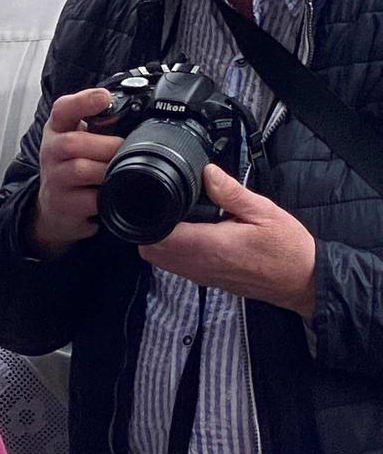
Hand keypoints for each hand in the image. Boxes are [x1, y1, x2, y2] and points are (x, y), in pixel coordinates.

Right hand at [27, 88, 121, 256]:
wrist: (56, 207)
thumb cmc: (73, 167)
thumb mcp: (80, 140)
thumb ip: (100, 125)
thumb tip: (138, 115)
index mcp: (58, 129)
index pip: (63, 109)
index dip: (82, 102)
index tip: (104, 97)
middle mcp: (51, 152)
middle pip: (72, 143)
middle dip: (105, 146)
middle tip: (124, 150)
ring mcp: (54, 178)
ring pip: (80, 170)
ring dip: (106, 170)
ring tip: (120, 172)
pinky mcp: (62, 204)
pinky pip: (88, 199)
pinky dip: (105, 196)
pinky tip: (112, 193)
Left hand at [140, 165, 318, 317]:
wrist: (305, 282)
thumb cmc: (288, 248)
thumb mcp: (264, 212)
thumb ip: (232, 193)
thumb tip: (207, 172)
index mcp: (211, 247)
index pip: (160, 236)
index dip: (150, 218)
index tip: (155, 199)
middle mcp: (200, 265)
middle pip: (151, 250)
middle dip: (149, 227)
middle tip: (162, 205)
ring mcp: (202, 276)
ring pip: (160, 260)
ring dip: (158, 239)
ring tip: (173, 217)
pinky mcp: (207, 280)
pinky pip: (176, 266)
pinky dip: (171, 250)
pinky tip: (185, 233)